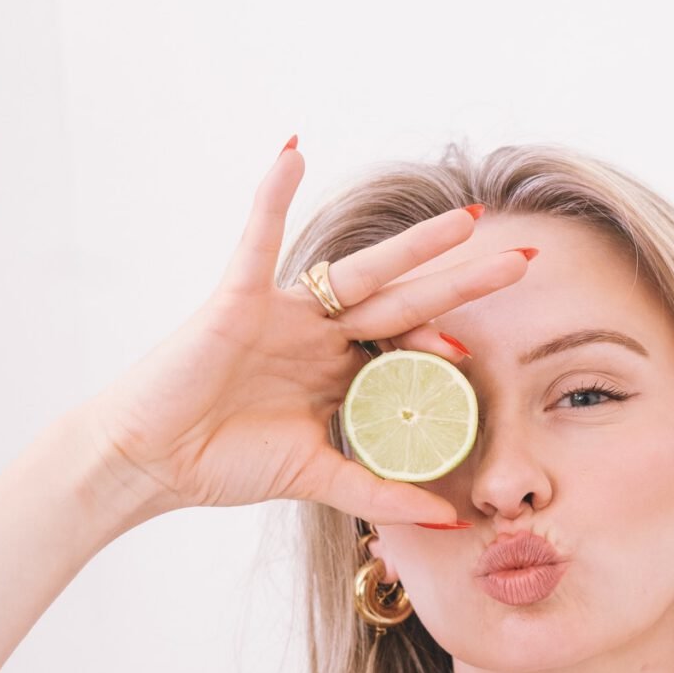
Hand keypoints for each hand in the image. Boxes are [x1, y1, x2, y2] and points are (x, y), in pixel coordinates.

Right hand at [74, 141, 528, 522]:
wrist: (150, 462)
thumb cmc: (224, 464)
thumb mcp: (318, 478)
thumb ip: (381, 494)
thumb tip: (448, 520)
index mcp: (336, 370)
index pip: (406, 347)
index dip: (443, 343)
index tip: (479, 352)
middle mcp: (318, 334)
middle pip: (405, 300)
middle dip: (463, 281)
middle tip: (523, 260)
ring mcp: (282, 312)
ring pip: (360, 271)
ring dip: (414, 245)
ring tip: (463, 220)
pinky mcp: (237, 299)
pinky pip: (256, 240)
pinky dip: (269, 197)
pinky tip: (292, 151)